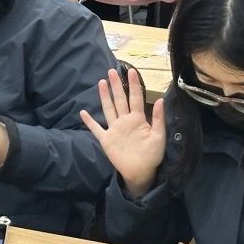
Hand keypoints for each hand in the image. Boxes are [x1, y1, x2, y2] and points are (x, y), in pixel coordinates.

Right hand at [80, 67, 164, 197]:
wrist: (141, 172)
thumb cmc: (152, 155)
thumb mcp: (159, 136)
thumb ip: (158, 118)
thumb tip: (160, 99)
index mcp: (138, 119)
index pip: (135, 98)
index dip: (133, 85)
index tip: (131, 71)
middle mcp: (125, 121)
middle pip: (120, 100)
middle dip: (116, 85)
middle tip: (111, 71)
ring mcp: (114, 129)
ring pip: (108, 109)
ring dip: (104, 96)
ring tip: (101, 82)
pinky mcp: (106, 139)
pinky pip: (96, 129)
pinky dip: (89, 122)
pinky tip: (83, 112)